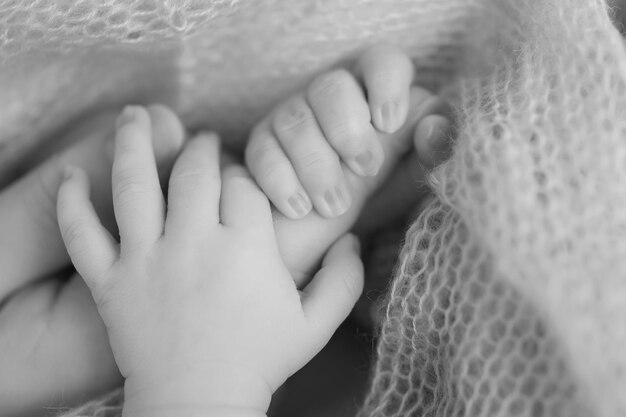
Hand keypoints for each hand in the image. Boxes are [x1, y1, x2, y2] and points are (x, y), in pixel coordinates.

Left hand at [56, 106, 363, 415]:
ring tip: (135, 115)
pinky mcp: (111, 282)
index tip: (245, 182)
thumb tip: (351, 239)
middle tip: (204, 141)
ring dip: (133, 142)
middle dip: (203, 148)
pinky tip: (72, 173)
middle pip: (195, 170)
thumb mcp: (317, 325)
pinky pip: (82, 234)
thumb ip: (344, 280)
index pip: (245, 184)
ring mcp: (148, 260)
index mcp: (247, 248)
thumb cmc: (259, 363)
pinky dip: (72, 201)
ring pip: (134, 184)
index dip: (247, 175)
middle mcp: (195, 243)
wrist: (199, 406)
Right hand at [245, 44, 451, 218]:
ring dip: (316, 166)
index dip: (385, 84)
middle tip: (367, 170)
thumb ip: (430, 153)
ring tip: (334, 207)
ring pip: (293, 121)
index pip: (380, 61)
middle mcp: (328, 97)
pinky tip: (300, 208)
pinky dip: (281, 182)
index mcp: (372, 93)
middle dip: (348, 130)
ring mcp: (290, 118)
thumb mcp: (411, 177)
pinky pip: (262, 152)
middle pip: (330, 86)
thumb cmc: (379, 193)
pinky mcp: (262, 146)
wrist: (332, 231)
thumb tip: (433, 128)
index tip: (389, 123)